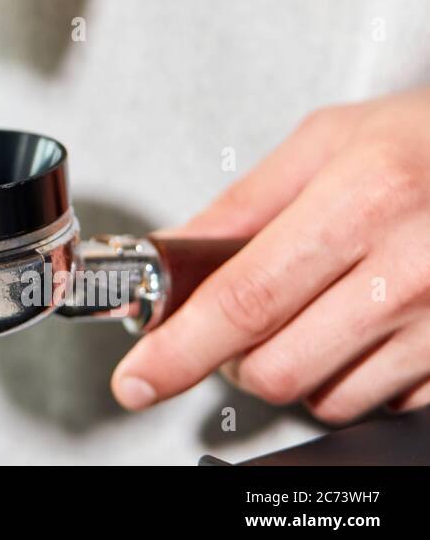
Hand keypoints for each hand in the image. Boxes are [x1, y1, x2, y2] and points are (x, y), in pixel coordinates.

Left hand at [111, 88, 429, 423]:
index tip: (139, 377)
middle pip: (276, 367)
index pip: (244, 300)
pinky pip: (384, 402)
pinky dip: (354, 376)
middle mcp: (408, 271)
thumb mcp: (328, 141)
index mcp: (361, 201)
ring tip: (315, 306)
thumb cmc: (429, 137)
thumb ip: (241, 204)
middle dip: (234, 357)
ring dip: (296, 367)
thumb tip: (172, 254)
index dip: (179, 348)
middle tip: (237, 320)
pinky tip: (364, 322)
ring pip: (326, 397)